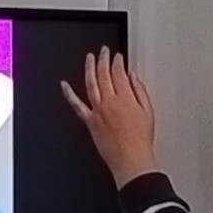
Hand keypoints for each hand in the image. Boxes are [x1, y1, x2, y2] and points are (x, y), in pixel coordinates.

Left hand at [61, 48, 160, 186]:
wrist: (131, 160)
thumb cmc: (140, 141)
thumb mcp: (148, 112)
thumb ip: (139, 92)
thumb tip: (133, 78)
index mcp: (125, 98)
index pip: (119, 73)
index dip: (117, 62)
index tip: (117, 56)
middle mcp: (109, 102)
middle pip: (103, 74)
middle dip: (103, 59)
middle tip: (103, 51)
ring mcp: (97, 111)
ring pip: (90, 83)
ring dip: (89, 68)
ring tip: (89, 58)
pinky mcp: (89, 121)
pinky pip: (77, 105)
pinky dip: (69, 94)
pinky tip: (65, 85)